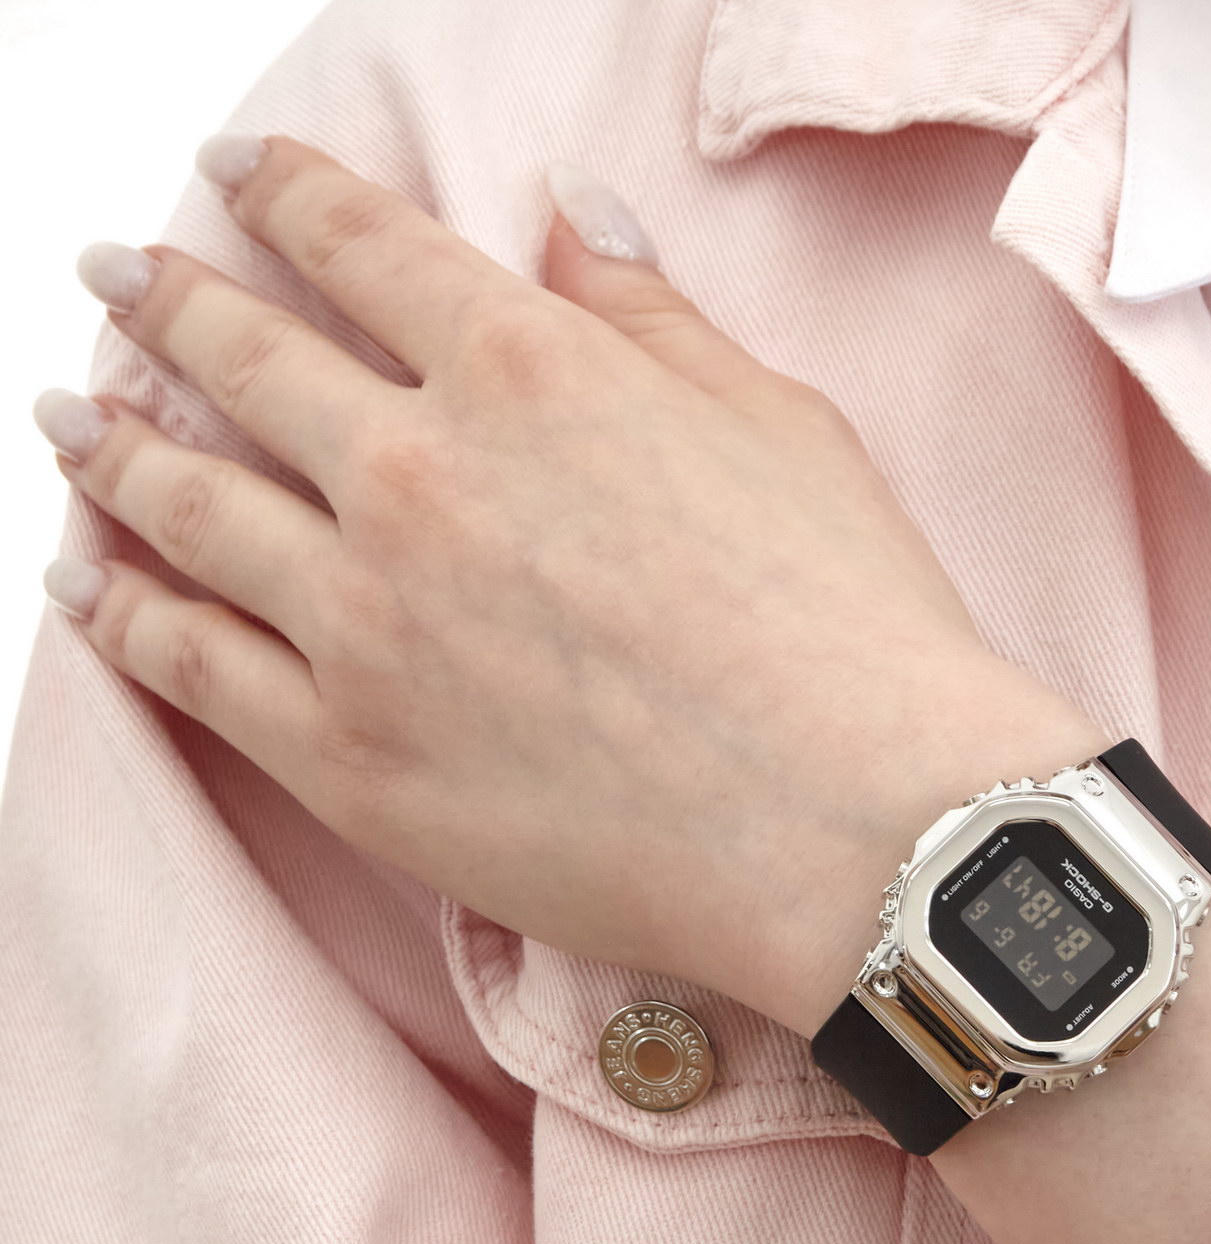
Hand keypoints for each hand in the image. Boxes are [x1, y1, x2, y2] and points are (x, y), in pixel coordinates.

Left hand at [35, 137, 1103, 1036]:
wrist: (860, 830)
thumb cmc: (849, 631)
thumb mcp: (775, 428)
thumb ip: (645, 316)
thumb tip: (568, 213)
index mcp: (526, 368)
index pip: (355, 243)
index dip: (276, 193)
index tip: (231, 174)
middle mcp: (416, 475)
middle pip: (238, 357)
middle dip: (162, 298)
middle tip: (112, 271)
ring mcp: (366, 622)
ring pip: (184, 508)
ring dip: (110, 450)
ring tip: (71, 424)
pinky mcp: (347, 759)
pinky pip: (188, 665)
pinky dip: (119, 611)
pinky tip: (86, 581)